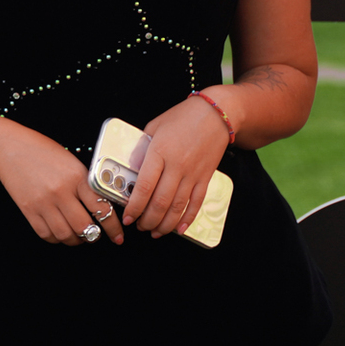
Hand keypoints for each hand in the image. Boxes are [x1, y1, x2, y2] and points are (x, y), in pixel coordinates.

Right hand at [0, 127, 123, 245]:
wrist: (10, 149)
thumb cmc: (42, 151)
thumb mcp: (72, 163)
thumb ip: (86, 184)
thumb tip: (102, 207)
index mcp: (77, 177)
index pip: (102, 208)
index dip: (113, 227)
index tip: (118, 235)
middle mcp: (61, 192)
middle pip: (84, 227)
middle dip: (95, 236)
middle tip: (97, 235)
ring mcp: (43, 203)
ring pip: (65, 235)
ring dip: (76, 240)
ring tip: (78, 235)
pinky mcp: (29, 210)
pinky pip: (46, 234)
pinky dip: (56, 238)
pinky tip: (60, 232)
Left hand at [125, 96, 230, 237]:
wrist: (216, 114)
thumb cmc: (183, 117)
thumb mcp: (155, 126)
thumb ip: (142, 147)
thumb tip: (131, 168)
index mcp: (160, 151)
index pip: (144, 186)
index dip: (134, 206)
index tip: (128, 217)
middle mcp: (177, 165)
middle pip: (161, 202)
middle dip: (147, 220)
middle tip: (140, 227)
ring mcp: (193, 173)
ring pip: (178, 207)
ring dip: (165, 224)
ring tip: (155, 232)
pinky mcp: (205, 177)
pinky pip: (196, 203)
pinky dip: (188, 218)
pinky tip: (179, 229)